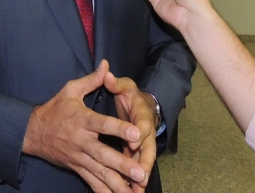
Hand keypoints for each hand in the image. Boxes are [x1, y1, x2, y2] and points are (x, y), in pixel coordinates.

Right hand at [22, 60, 145, 192]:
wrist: (32, 132)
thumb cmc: (55, 108)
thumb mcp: (71, 90)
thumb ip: (92, 80)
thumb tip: (106, 64)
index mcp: (82, 120)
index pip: (103, 125)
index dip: (119, 129)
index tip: (136, 134)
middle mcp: (82, 141)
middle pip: (104, 154)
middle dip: (123, 165)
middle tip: (141, 172)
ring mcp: (79, 157)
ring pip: (100, 173)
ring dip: (118, 183)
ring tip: (135, 190)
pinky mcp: (77, 168)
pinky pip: (92, 183)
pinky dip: (105, 192)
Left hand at [103, 72, 157, 192]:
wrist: (142, 106)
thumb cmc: (131, 95)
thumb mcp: (125, 86)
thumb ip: (116, 83)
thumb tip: (106, 73)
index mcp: (142, 115)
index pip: (143, 125)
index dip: (140, 133)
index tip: (135, 140)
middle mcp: (145, 133)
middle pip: (147, 150)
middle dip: (144, 163)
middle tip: (140, 177)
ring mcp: (141, 145)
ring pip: (142, 162)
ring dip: (139, 177)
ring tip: (135, 192)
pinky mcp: (135, 153)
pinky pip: (135, 168)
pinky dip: (132, 181)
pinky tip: (128, 192)